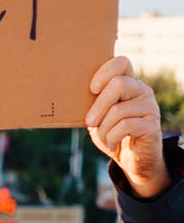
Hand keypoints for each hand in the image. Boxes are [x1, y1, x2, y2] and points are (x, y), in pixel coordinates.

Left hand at [86, 56, 168, 197]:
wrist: (132, 159)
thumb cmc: (112, 132)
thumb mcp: (99, 115)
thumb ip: (92, 102)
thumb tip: (70, 92)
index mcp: (129, 83)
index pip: (122, 62)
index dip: (105, 72)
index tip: (92, 89)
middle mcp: (143, 91)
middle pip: (118, 84)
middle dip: (98, 105)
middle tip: (89, 121)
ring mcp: (150, 107)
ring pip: (118, 110)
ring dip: (104, 128)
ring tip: (104, 138)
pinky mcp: (153, 126)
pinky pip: (126, 126)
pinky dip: (112, 138)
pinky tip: (112, 144)